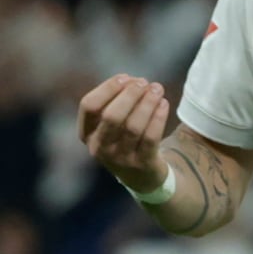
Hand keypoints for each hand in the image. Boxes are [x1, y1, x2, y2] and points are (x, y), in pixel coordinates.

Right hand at [79, 75, 170, 193]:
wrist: (142, 176)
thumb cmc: (125, 140)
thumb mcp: (111, 125)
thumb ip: (116, 102)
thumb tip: (131, 80)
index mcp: (87, 134)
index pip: (89, 106)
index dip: (107, 88)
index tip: (125, 77)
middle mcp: (99, 147)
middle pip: (112, 116)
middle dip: (129, 95)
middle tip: (144, 82)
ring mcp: (120, 158)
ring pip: (133, 126)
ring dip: (147, 103)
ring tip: (157, 89)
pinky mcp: (142, 163)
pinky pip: (151, 137)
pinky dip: (158, 117)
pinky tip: (164, 104)